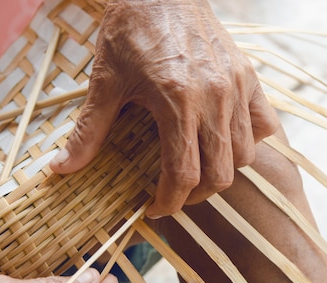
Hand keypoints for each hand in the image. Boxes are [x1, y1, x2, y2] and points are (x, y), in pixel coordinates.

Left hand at [49, 0, 278, 218]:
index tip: (155, 209)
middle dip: (195, 195)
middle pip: (221, 174)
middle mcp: (214, 98)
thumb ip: (88, 131)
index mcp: (177, 103)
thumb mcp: (105, 81)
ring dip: (222, 172)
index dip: (169, 202)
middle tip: (174, 194)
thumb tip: (62, 169)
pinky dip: (248, 142)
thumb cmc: (131, 30)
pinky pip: (264, 124)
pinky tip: (225, 141)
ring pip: (245, 154)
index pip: (184, 175)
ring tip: (199, 170)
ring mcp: (236, 87)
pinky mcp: (248, 76)